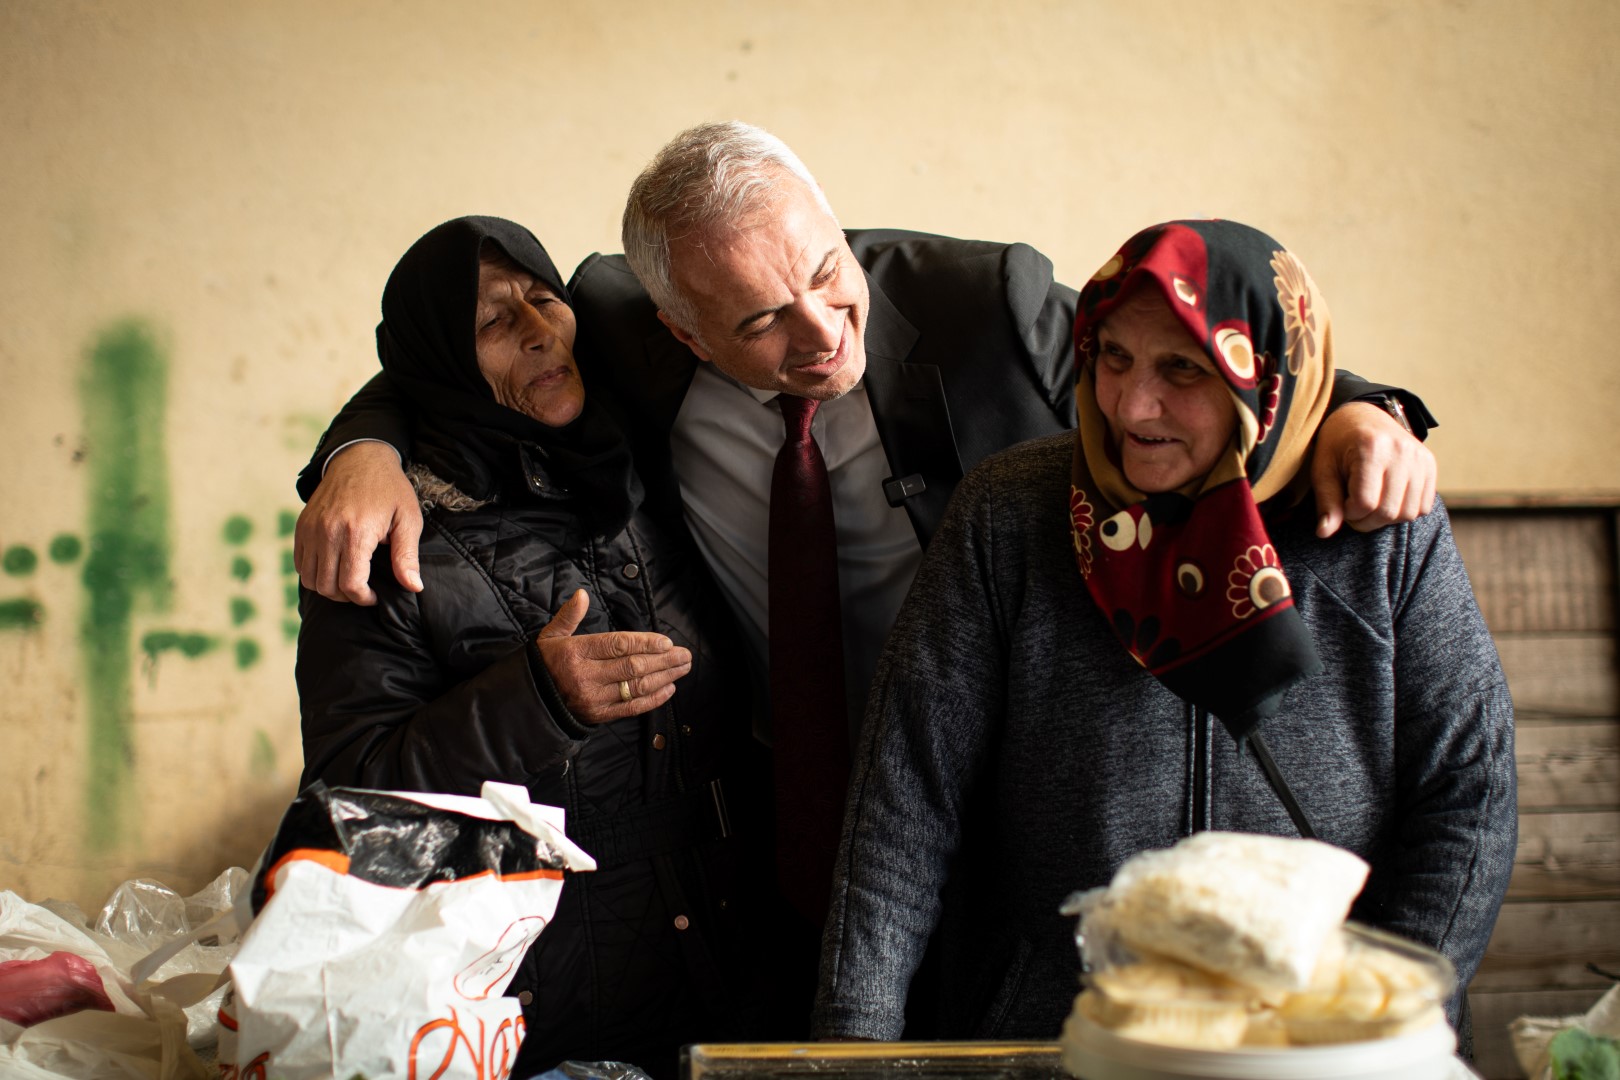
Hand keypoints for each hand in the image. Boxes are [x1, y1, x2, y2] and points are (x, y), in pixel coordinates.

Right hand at [294, 441, 422, 604]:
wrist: (360, 458)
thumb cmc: (390, 490)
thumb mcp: (408, 519)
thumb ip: (407, 556)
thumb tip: (414, 587)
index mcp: (356, 532)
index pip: (350, 585)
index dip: (363, 598)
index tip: (375, 596)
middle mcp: (328, 532)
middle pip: (327, 586)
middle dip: (347, 596)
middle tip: (363, 590)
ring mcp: (311, 529)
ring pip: (310, 579)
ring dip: (328, 587)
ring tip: (348, 580)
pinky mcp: (302, 526)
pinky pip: (300, 563)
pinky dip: (314, 573)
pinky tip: (334, 567)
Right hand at [536, 590, 692, 723]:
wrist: (530, 702)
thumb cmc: (545, 665)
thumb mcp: (550, 636)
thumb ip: (569, 615)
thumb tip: (581, 594)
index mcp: (576, 652)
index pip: (617, 645)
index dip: (645, 642)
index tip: (666, 641)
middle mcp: (586, 676)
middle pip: (633, 666)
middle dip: (663, 660)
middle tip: (684, 654)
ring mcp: (594, 698)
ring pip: (637, 687)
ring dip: (665, 677)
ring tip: (683, 667)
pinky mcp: (600, 715)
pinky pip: (632, 708)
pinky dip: (654, 699)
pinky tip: (669, 688)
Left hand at [1310, 402, 1436, 537]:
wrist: (1362, 416)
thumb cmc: (1337, 444)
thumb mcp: (1322, 469)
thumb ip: (1326, 502)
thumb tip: (1324, 533)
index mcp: (1371, 448)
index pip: (1365, 502)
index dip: (1349, 513)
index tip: (1342, 505)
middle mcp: (1401, 451)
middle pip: (1388, 511)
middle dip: (1366, 521)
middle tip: (1353, 510)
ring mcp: (1420, 457)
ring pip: (1408, 513)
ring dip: (1385, 519)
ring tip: (1369, 504)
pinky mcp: (1430, 464)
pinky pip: (1423, 506)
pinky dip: (1404, 511)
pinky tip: (1387, 499)